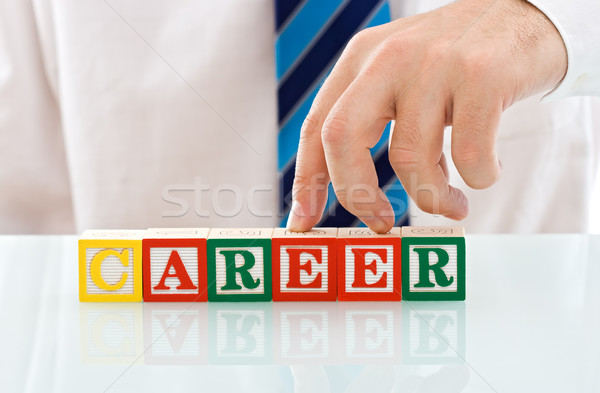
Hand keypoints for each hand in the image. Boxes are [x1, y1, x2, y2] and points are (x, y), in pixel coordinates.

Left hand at [286, 0, 566, 232]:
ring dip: (432, 197)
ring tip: (452, 203)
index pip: (316, 126)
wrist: (524, 16)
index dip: (307, 181)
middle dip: (357, 194)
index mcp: (360, 60)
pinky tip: (486, 171)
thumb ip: (379, 125)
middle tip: (381, 221)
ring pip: (409, 157)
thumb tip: (363, 196)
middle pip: (341, 137)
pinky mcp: (482, 74)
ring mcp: (434, 63)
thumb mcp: (403, 80)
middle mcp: (389, 57)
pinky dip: (477, 178)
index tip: (306, 221)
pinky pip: (468, 154)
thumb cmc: (459, 61)